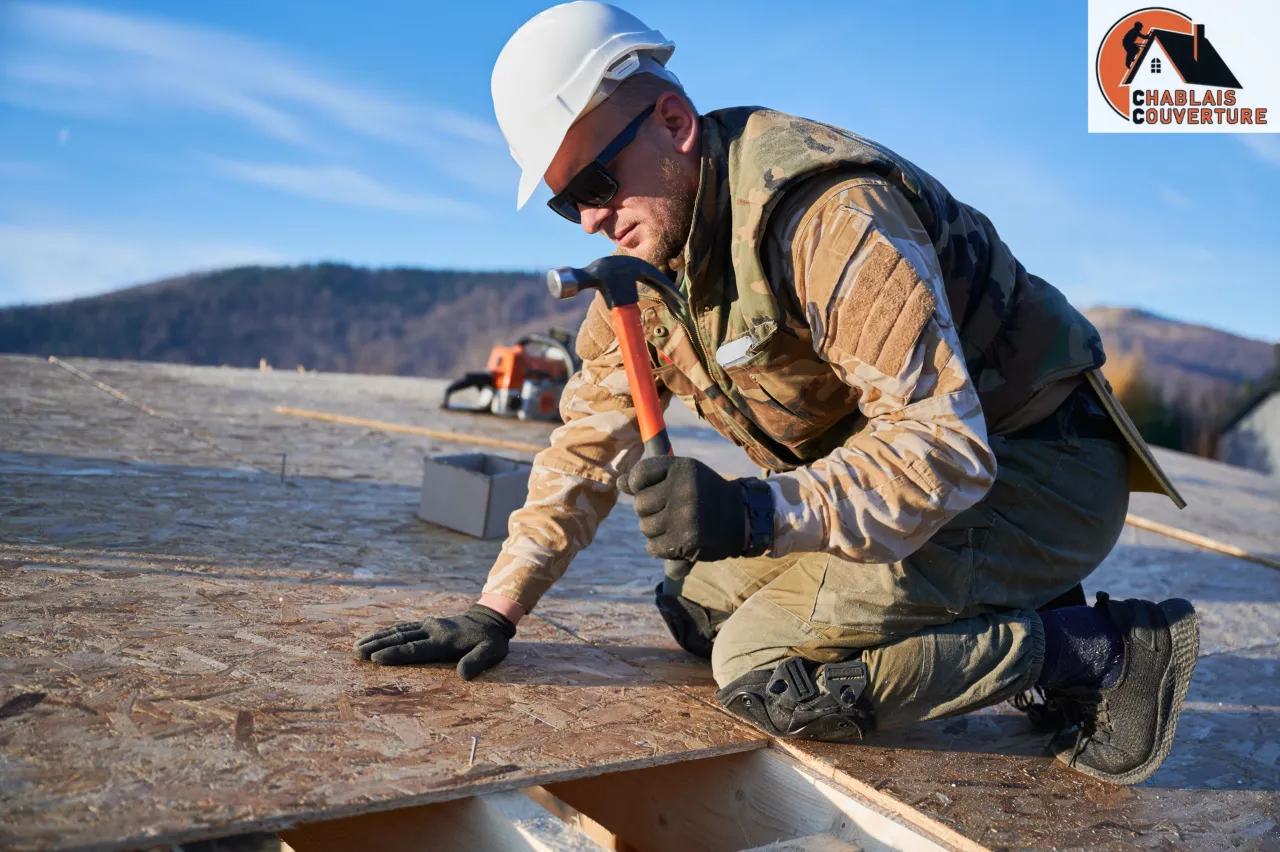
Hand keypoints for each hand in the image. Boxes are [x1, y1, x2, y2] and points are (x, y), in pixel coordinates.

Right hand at [354, 604, 515, 679]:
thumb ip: (476, 662)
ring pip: (397, 630)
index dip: (395, 654)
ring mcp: (427, 625)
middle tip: (357, 653)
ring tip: (357, 646)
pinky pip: (402, 627)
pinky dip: (386, 632)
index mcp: (444, 640)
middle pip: (400, 638)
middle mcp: (432, 630)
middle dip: (377, 645)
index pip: (415, 649)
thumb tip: (462, 676)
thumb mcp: (491, 652)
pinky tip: (373, 637)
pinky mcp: (426, 624)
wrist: (489, 619)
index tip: (375, 658)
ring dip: (377, 638)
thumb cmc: (490, 641)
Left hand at [620, 456, 746, 562]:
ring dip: (656, 531)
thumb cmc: (705, 494)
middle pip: (639, 505)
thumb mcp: (683, 477)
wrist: (742, 518)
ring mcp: (684, 516)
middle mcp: (682, 489)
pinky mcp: (686, 540)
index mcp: (681, 467)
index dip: (639, 486)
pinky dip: (660, 548)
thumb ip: (650, 478)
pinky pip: (652, 548)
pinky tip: (677, 541)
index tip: (652, 491)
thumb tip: (619, 482)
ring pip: (645, 528)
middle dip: (650, 512)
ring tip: (677, 526)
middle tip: (671, 511)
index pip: (638, 476)